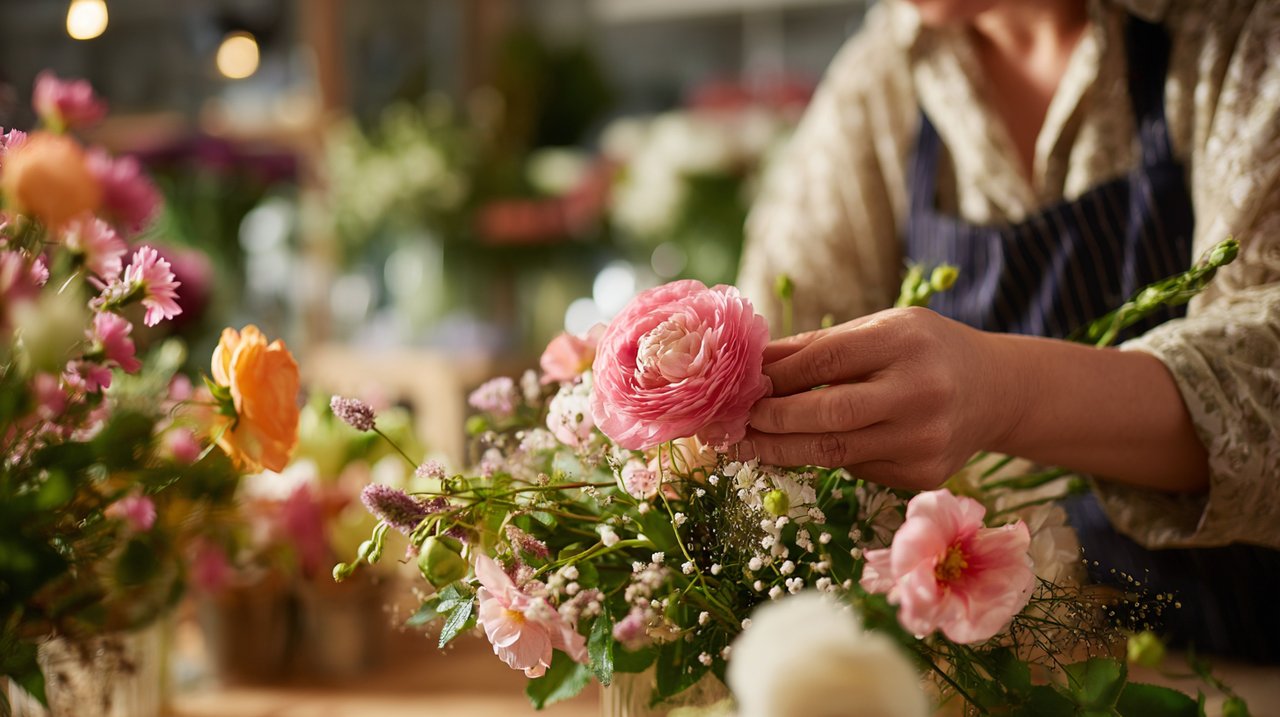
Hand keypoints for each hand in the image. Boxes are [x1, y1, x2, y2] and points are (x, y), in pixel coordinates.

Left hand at [735, 307, 1015, 489]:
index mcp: (906, 343)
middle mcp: (920, 394)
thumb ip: (820, 346)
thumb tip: (754, 364)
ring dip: (783, 450)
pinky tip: (801, 449)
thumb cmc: (925, 351)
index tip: (740, 386)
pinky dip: (826, 458)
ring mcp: (924, 441)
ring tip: (747, 445)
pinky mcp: (923, 475)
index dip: (778, 377)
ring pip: (836, 453)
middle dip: (773, 422)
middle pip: (829, 416)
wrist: (996, 392)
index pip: (827, 361)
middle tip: (734, 425)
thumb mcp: (882, 328)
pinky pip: (857, 468)